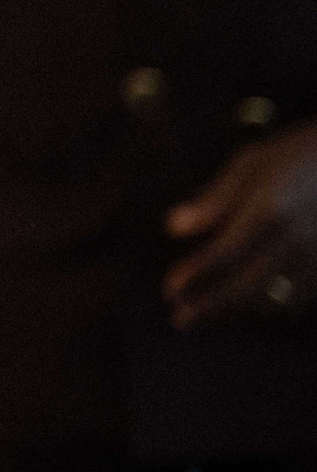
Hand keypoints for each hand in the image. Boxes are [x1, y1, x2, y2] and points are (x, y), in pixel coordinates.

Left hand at [165, 120, 316, 328]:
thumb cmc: (296, 155)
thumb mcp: (250, 162)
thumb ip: (213, 199)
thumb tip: (173, 228)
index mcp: (269, 208)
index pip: (224, 252)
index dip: (195, 274)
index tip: (170, 290)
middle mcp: (296, 237)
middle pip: (249, 283)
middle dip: (212, 304)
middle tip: (182, 316)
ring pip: (277, 297)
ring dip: (240, 308)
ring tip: (211, 309)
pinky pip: (301, 296)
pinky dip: (273, 304)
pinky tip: (252, 303)